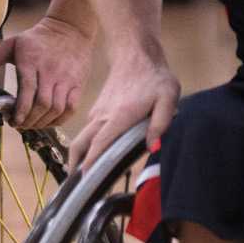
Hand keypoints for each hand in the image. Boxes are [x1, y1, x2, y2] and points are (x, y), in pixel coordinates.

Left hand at [0, 14, 91, 129]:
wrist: (70, 29)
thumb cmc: (39, 38)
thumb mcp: (14, 43)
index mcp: (32, 62)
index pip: (27, 91)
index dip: (20, 110)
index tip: (12, 119)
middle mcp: (50, 72)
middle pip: (42, 104)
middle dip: (29, 120)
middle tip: (19, 124)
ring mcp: (66, 79)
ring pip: (56, 109)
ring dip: (42, 122)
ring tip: (31, 124)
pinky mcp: (77, 84)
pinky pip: (70, 108)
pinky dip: (59, 120)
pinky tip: (48, 121)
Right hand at [68, 56, 180, 173]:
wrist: (136, 54)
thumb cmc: (154, 77)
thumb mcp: (167, 98)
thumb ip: (161, 123)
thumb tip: (153, 147)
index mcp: (119, 116)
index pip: (99, 144)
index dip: (91, 164)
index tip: (84, 182)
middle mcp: (103, 116)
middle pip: (80, 145)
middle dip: (75, 166)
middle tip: (75, 188)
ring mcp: (98, 112)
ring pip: (81, 139)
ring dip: (78, 157)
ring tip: (82, 179)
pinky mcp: (98, 110)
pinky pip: (87, 132)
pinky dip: (85, 146)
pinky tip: (92, 156)